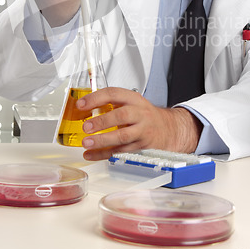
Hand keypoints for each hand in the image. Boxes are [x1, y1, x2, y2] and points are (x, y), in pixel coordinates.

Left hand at [77, 87, 202, 159]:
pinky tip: (91, 154)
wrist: (168, 129)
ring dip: (103, 140)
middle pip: (122, 116)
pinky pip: (121, 152)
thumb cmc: (144, 115)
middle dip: (102, 121)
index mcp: (134, 99)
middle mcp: (140, 114)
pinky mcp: (141, 147)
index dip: (96, 98)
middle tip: (86, 126)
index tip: (81, 105)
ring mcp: (142, 131)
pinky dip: (104, 154)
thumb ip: (111, 104)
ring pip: (123, 137)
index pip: (114, 94)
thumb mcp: (131, 102)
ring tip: (87, 143)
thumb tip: (83, 107)